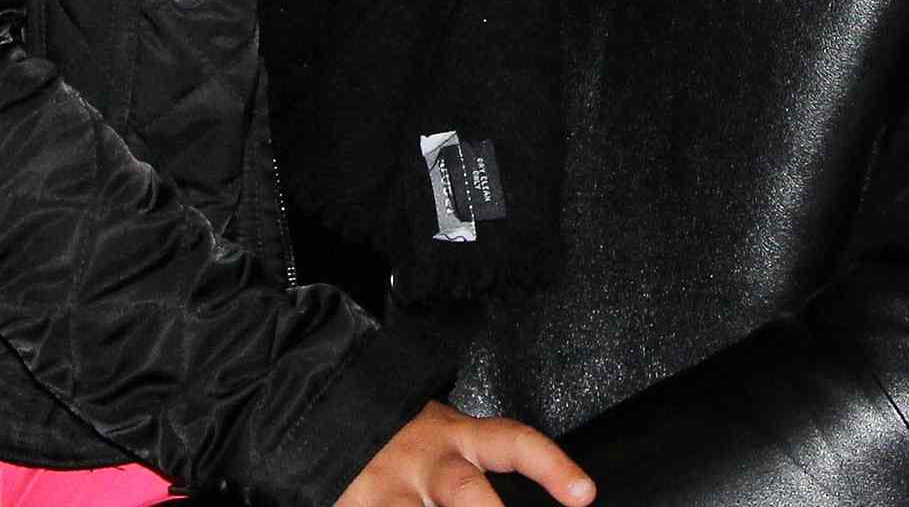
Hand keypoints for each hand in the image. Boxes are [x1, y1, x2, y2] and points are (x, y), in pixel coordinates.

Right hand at [336, 399, 595, 506]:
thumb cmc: (400, 440)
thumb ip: (482, 463)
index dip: (550, 466)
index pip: (513, 443)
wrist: (325, 411)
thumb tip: (556, 498)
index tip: (583, 493)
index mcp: (456, 438)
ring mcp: (388, 490)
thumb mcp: (445, 441)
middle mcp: (427, 463)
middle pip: (466, 491)